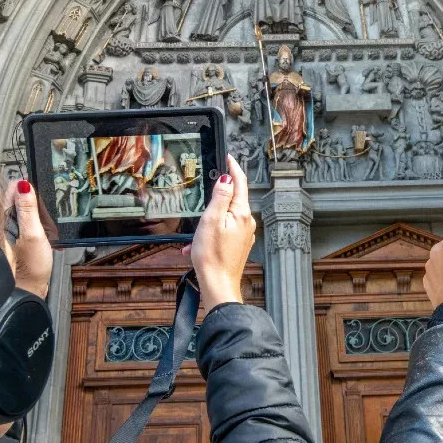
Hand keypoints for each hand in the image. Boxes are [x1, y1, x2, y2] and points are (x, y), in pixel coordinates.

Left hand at [5, 179, 52, 298]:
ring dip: (37, 213)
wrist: (28, 290)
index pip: (12, 188)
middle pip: (18, 198)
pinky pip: (26, 222)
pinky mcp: (15, 238)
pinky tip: (42, 234)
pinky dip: (36, 225)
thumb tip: (24, 184)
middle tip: (45, 211)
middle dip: (34, 200)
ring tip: (45, 225)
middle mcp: (3, 222)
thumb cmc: (30, 267)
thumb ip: (28, 209)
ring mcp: (9, 230)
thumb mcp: (34, 234)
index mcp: (4, 217)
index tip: (40, 189)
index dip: (28, 185)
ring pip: (23, 210)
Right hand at [182, 155, 255, 307]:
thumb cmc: (212, 256)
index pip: (240, 183)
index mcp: (241, 213)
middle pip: (232, 201)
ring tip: (195, 238)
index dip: (233, 168)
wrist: (218, 284)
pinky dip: (210, 235)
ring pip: (224, 218)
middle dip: (214, 203)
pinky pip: (223, 232)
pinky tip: (198, 246)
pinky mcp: (238, 245)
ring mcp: (244, 235)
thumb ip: (219, 197)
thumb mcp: (210, 220)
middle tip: (201, 211)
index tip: (229, 157)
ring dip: (208, 223)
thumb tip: (226, 179)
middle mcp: (247, 223)